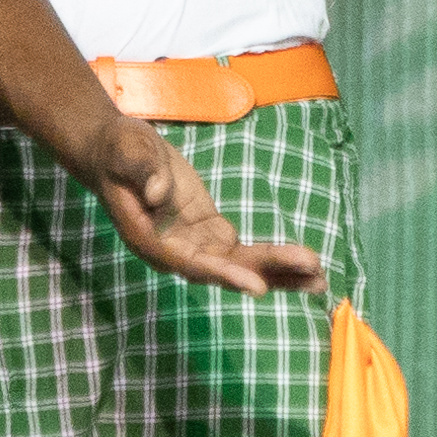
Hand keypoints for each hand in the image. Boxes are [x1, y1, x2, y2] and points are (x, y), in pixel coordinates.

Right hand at [76, 118, 321, 296]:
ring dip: (281, 272)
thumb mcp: (127, 152)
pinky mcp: (210, 233)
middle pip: (226, 269)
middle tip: (312, 274)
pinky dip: (274, 259)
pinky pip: (245, 252)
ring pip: (241, 265)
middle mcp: (176, 252)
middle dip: (269, 272)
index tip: (257, 285)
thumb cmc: (117, 151)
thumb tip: (159, 192)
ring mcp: (195, 245)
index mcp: (151, 240)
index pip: (190, 263)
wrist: (115, 151)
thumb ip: (143, 172)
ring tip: (322, 281)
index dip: (224, 274)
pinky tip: (306, 267)